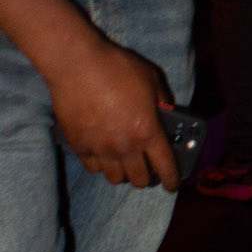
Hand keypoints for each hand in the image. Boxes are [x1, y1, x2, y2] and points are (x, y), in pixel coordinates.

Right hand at [46, 35, 179, 189]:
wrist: (79, 66)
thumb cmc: (118, 68)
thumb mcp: (151, 79)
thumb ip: (162, 100)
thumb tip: (166, 112)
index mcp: (147, 132)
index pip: (165, 166)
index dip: (172, 179)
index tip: (173, 185)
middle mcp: (125, 147)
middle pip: (139, 179)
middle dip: (148, 177)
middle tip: (148, 168)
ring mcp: (100, 150)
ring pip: (115, 178)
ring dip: (124, 173)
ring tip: (126, 161)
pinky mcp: (79, 147)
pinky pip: (93, 168)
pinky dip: (101, 165)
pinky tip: (104, 154)